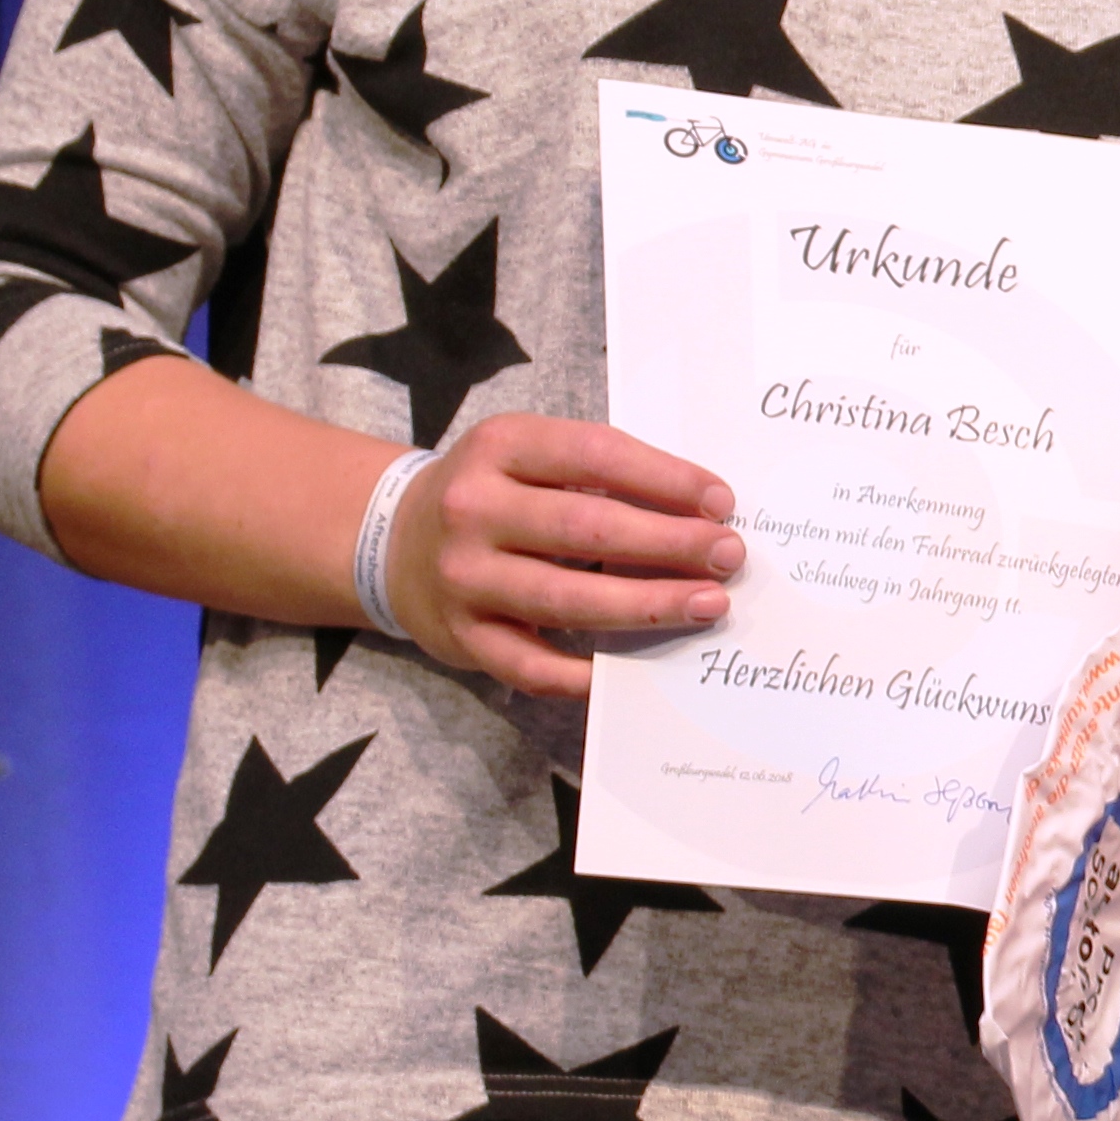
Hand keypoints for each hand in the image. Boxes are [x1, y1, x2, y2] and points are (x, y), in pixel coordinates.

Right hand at [383, 416, 739, 697]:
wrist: (391, 542)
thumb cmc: (492, 494)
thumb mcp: (528, 455)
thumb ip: (598, 472)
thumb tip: (700, 509)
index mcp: (499, 447)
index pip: (596, 454)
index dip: (666, 478)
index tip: (722, 501)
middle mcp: (473, 510)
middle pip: (588, 530)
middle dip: (670, 544)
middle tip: (728, 555)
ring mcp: (463, 578)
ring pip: (567, 599)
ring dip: (647, 605)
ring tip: (709, 604)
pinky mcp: (461, 637)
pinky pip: (532, 665)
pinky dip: (586, 672)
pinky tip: (637, 668)